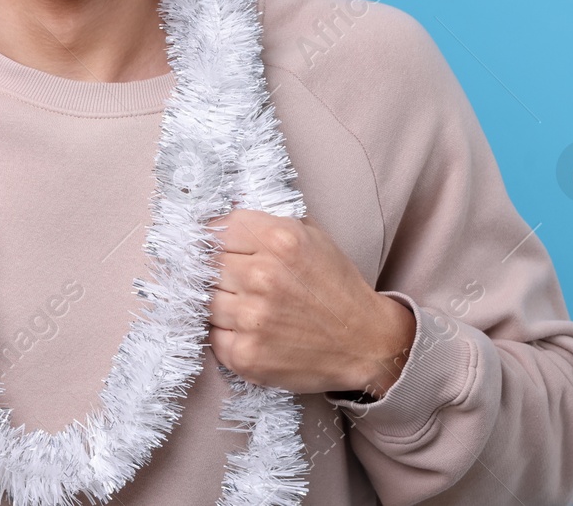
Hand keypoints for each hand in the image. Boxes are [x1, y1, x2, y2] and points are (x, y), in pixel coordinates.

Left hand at [207, 209, 414, 397]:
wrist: (366, 342)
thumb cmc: (335, 287)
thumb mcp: (311, 236)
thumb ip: (267, 223)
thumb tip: (221, 217)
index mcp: (279, 240)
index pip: (216, 230)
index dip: (218, 241)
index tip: (224, 251)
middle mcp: (262, 276)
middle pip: (206, 266)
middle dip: (219, 273)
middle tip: (241, 283)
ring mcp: (252, 318)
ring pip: (206, 302)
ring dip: (223, 304)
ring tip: (251, 308)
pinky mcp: (247, 355)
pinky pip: (213, 336)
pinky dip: (227, 335)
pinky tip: (252, 332)